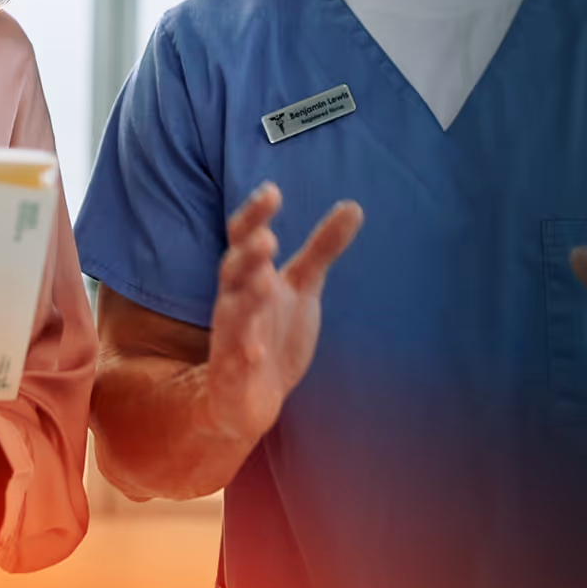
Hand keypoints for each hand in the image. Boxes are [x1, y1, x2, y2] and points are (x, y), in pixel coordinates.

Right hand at [204, 183, 363, 445]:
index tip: (272, 191)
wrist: (252, 396)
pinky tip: (255, 351)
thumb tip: (354, 205)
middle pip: (233, 269)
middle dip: (248, 254)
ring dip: (246, 297)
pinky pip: (235, 360)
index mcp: (250, 275)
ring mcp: (232, 335)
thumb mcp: (303, 285)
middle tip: (268, 238)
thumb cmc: (275, 332)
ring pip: (233, 311)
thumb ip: (322, 247)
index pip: (244, 237)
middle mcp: (235, 299)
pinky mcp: (233, 371)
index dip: (254, 214)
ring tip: (263, 281)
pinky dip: (243, 353)